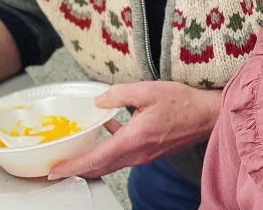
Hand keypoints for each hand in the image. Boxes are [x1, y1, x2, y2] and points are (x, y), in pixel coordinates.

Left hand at [48, 81, 221, 178]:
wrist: (207, 116)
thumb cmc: (183, 104)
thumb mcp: (147, 90)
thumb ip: (118, 94)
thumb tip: (99, 101)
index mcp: (133, 140)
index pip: (95, 159)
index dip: (72, 166)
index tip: (54, 171)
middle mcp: (137, 154)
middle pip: (100, 167)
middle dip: (77, 168)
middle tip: (57, 167)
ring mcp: (144, 155)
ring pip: (111, 163)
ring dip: (92, 160)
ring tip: (77, 150)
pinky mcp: (150, 151)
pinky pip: (123, 155)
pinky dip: (109, 148)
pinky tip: (108, 127)